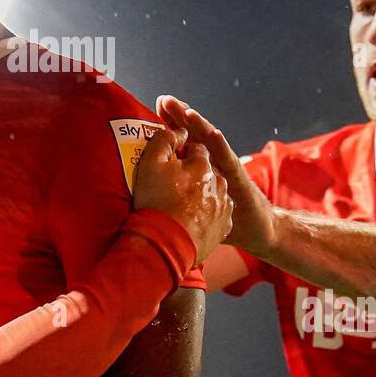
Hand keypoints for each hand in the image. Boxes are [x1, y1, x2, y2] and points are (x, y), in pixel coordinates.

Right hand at [132, 124, 232, 263]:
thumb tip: (178, 131)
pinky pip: (216, 214)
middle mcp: (219, 182)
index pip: (195, 148)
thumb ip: (164, 140)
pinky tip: (190, 219)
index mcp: (202, 164)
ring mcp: (224, 206)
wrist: (167, 245)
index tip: (171, 159)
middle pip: (205, 170)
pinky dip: (206, 213)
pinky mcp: (224, 227)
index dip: (182, 152)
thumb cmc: (157, 203)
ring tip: (180, 204)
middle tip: (172, 184)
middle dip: (192, 173)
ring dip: (200, 193)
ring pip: (212, 192)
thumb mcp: (151, 164)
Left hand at [156, 95, 274, 258]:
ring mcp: (226, 168)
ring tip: (187, 111)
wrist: (257, 230)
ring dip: (199, 125)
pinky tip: (214, 133)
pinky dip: (221, 146)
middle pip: (194, 134)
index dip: (171, 124)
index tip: (157, 106)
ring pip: (211, 143)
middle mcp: (213, 163)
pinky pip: (227, 161)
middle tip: (166, 99)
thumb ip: (173, 196)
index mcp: (199, 167)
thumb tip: (146, 193)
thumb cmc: (219, 217)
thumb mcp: (192, 204)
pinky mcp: (239, 179)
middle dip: (181, 116)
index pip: (183, 140)